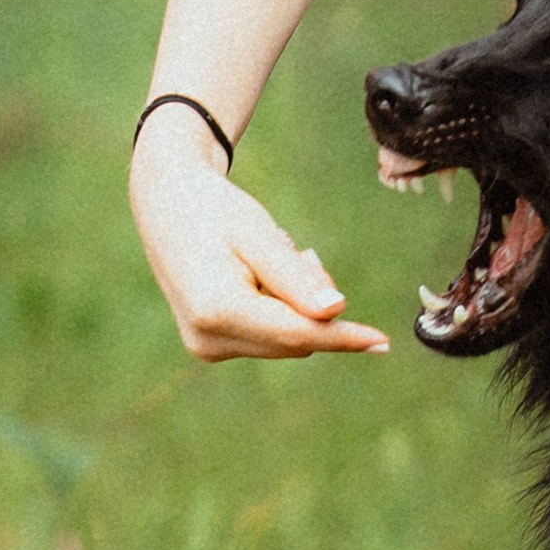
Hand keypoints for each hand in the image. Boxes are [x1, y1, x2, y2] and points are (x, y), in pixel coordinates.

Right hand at [129, 111, 389, 359]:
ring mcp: (206, 346)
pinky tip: (261, 275)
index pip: (298, 333)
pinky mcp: (209, 346)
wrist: (165, 203)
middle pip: (294, 339)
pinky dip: (279, 310)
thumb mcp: (260, 234)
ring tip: (275, 258)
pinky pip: (267, 337)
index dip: (343, 337)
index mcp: (217, 309)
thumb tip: (335, 312)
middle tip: (302, 255)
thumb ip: (296, 277)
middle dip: (314, 305)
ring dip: (296, 305)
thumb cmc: (216, 210)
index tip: (383, 341)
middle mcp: (208, 338)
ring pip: (284, 340)